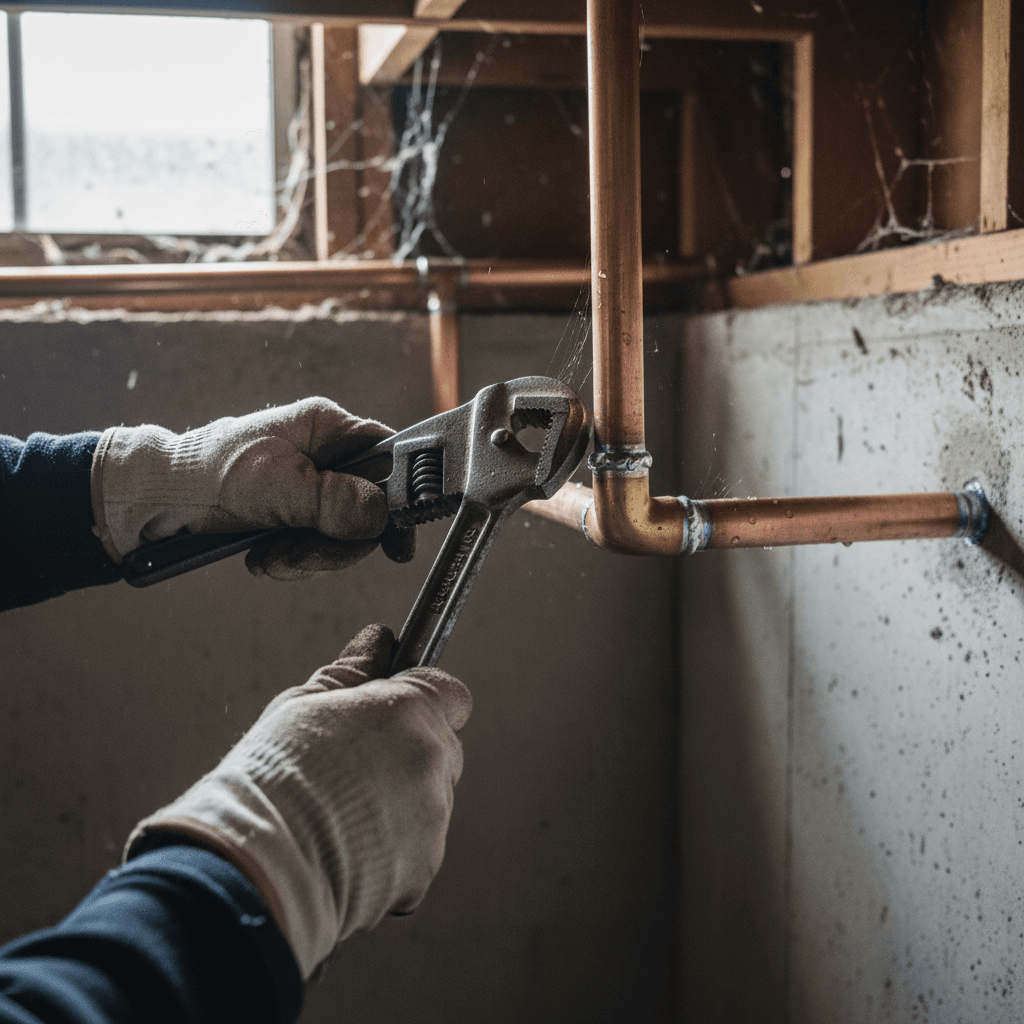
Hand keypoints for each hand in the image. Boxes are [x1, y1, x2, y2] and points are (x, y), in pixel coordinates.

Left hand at [90, 398, 414, 579]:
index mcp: (327, 428)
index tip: (396, 543)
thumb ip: (334, 500)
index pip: (390, 456)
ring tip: (272, 556)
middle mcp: (324, 455)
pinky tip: (263, 556)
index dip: (400, 499)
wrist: (155, 501)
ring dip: (310, 556)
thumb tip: (380, 515)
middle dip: (337, 542)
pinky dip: (292, 559)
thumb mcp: (277, 486)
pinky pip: (316, 545)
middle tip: (300, 553)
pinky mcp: (292, 514)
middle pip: (369, 507)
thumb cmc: (208, 475)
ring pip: (343, 533)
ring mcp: (309, 486)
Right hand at [124, 624, 471, 979]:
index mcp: (408, 711)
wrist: (256, 868)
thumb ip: (350, 673)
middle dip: (408, 754)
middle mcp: (431, 760)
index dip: (424, 698)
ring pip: (429, 801)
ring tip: (338, 816)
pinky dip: (391, 853)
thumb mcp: (300, 706)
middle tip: (352, 769)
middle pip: (442, 748)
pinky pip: (418, 851)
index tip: (396, 709)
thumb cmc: (269, 780)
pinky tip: (344, 852)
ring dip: (398, 804)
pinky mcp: (424, 867)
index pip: (450, 692)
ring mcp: (433, 817)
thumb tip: (377, 640)